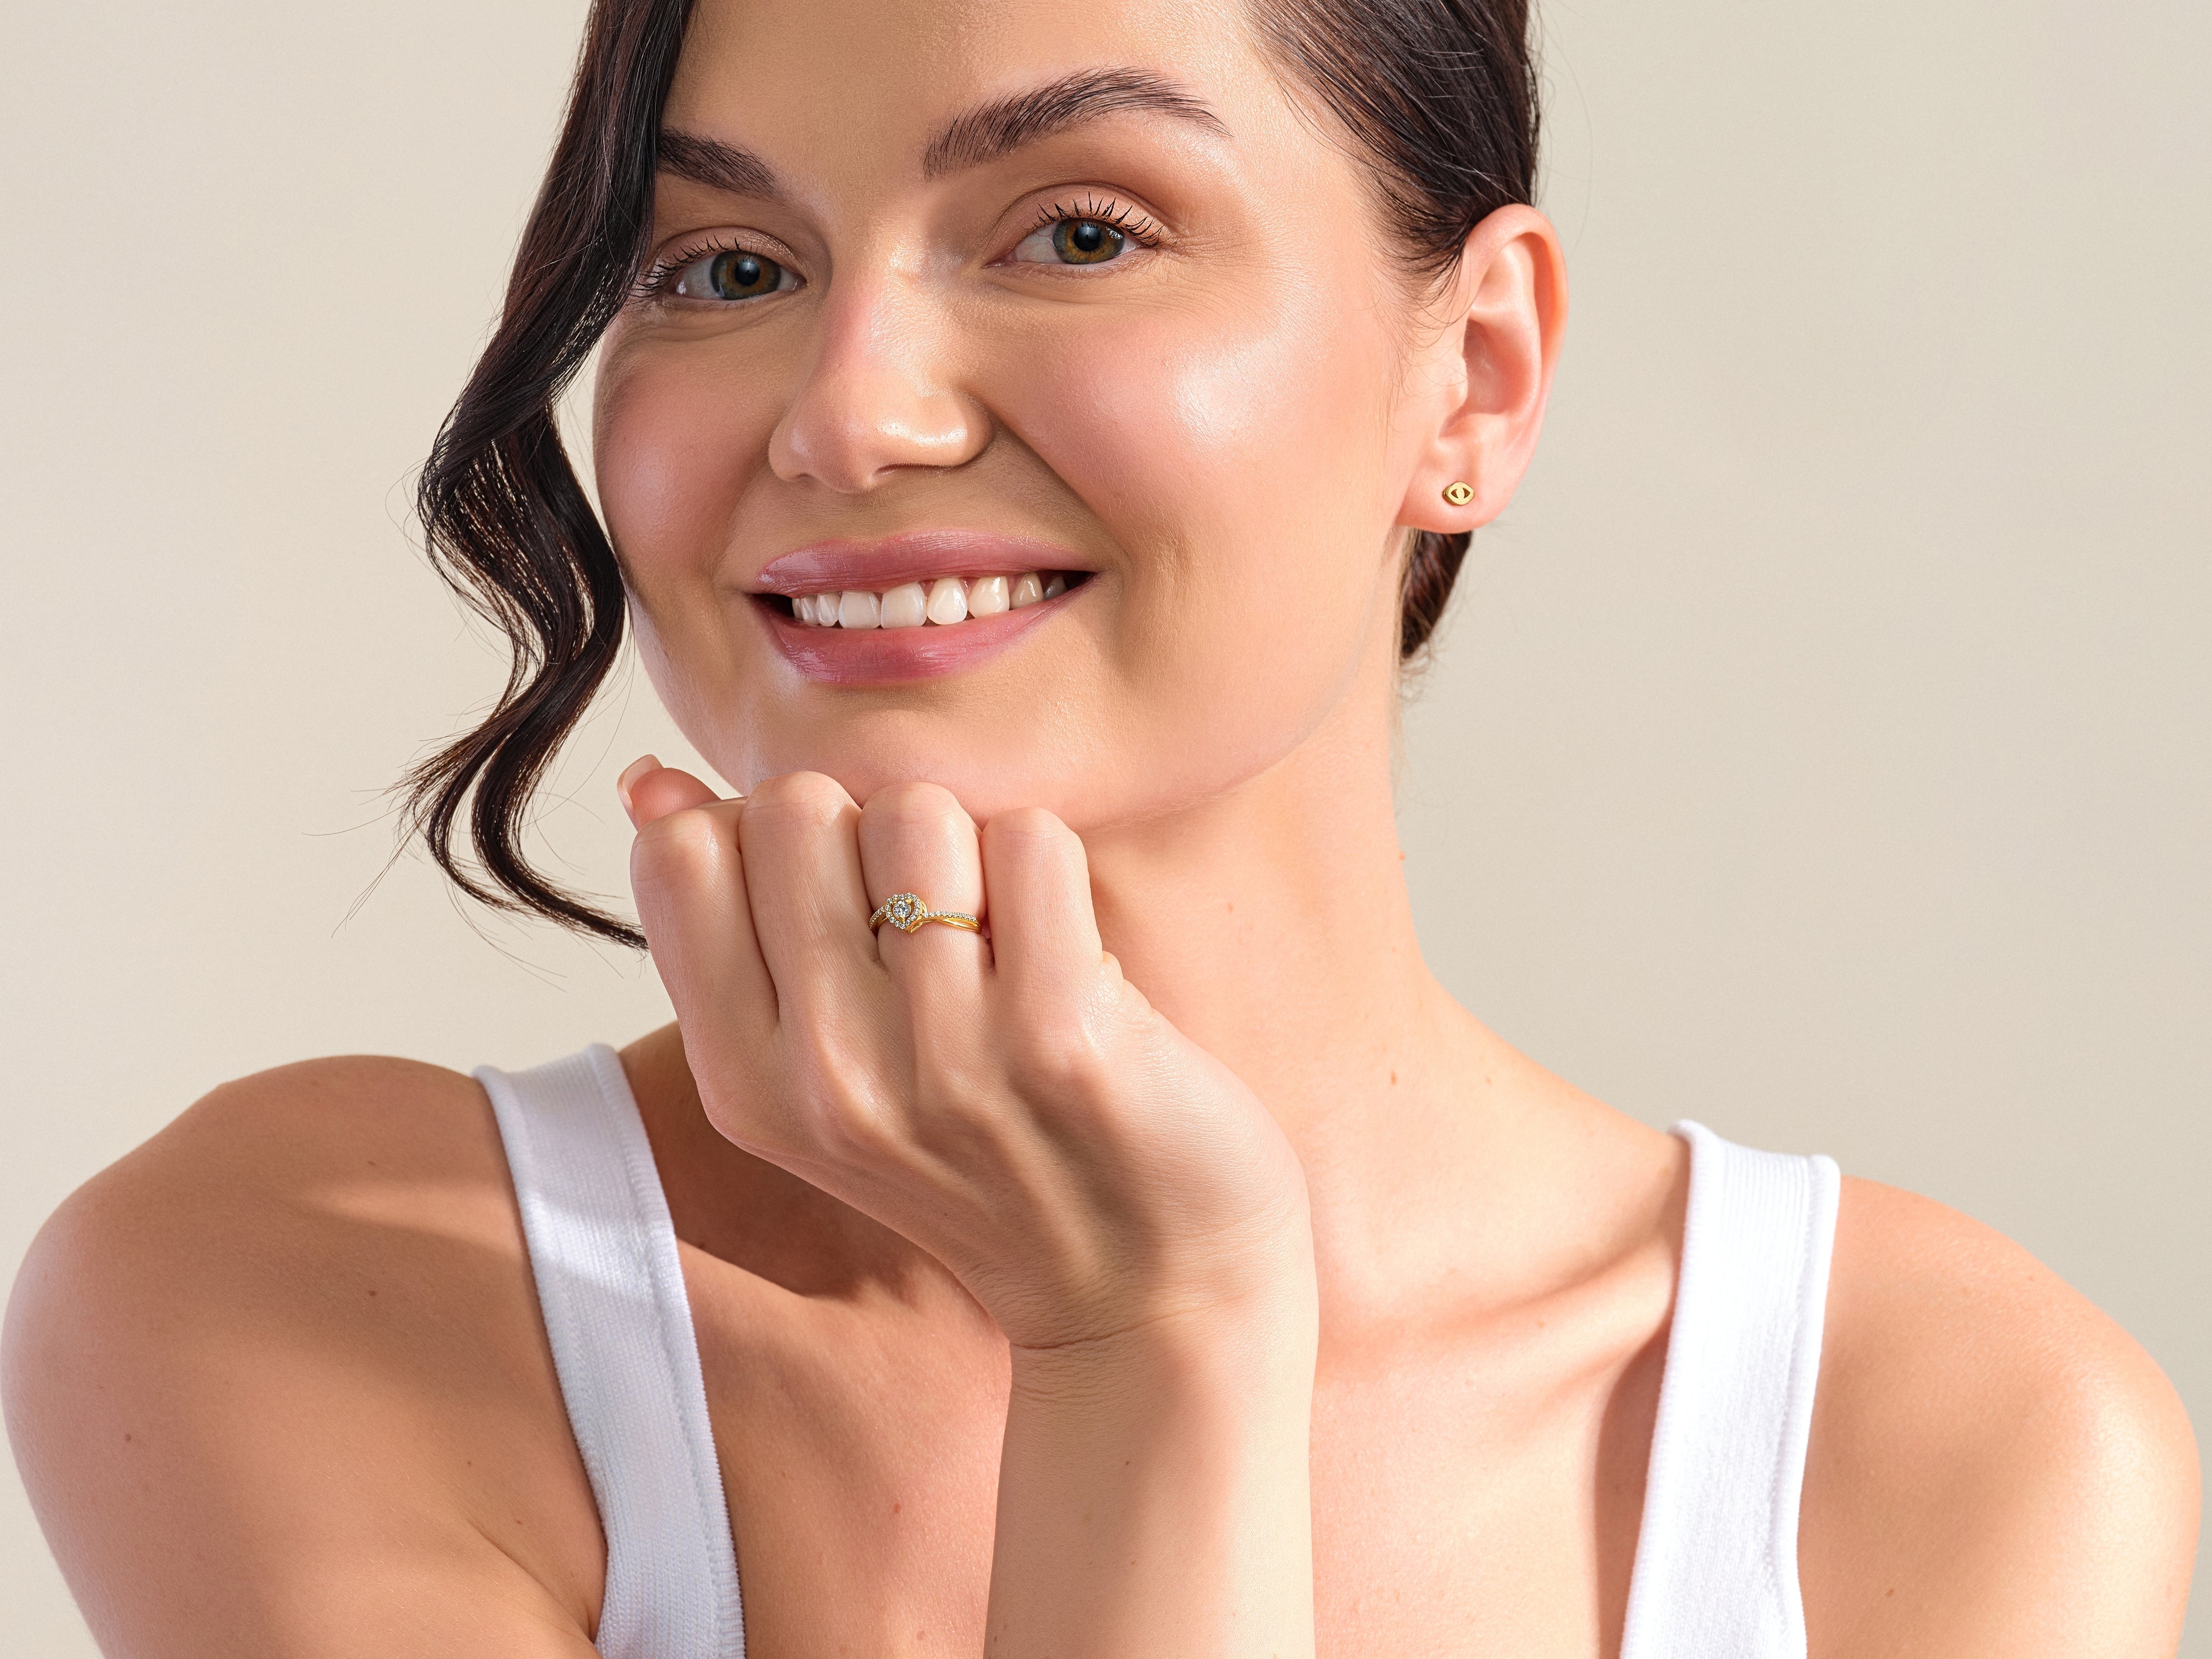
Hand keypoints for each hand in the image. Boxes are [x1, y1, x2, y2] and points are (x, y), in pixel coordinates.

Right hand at [621, 759, 1314, 1352]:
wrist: (1150, 1294)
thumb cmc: (989, 1159)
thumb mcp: (821, 1076)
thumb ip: (729, 929)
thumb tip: (649, 778)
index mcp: (746, 1085)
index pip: (682, 853)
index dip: (765, 836)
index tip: (836, 901)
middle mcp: (824, 1078)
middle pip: (794, 806)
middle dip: (870, 833)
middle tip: (936, 927)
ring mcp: (941, 1059)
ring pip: (914, 809)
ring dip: (970, 848)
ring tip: (1004, 948)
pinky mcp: (1057, 1032)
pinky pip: (1029, 839)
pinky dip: (1054, 873)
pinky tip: (1069, 960)